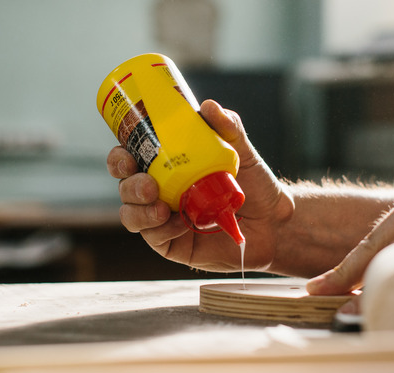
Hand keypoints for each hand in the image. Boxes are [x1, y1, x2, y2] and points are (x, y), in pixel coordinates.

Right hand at [106, 99, 293, 271]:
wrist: (273, 221)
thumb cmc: (253, 184)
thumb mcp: (241, 150)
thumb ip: (228, 126)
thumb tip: (209, 107)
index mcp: (165, 166)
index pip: (129, 158)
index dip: (119, 156)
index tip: (128, 153)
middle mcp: (158, 192)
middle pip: (125, 186)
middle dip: (127, 184)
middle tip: (148, 184)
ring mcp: (161, 220)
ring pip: (131, 214)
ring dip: (138, 210)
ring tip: (161, 207)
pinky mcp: (171, 244)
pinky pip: (153, 238)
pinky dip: (160, 230)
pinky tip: (178, 224)